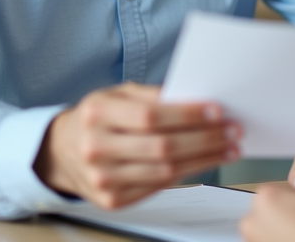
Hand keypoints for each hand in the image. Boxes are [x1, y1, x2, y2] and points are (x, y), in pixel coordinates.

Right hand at [33, 82, 239, 208]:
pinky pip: (159, 187)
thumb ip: (152, 96)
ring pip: (166, 172)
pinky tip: (205, 162)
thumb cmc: (97, 117)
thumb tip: (196, 99)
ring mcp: (103, 179)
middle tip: (233, 130)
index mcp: (97, 114)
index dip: (187, 115)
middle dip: (205, 139)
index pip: (150, 116)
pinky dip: (188, 174)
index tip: (217, 111)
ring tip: (229, 148)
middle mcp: (96, 148)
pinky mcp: (112, 200)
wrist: (61, 151)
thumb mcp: (117, 94)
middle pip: (162, 147)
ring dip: (205, 159)